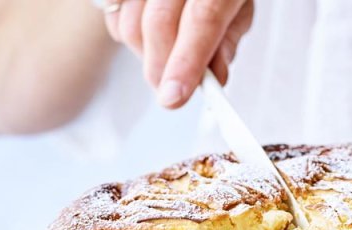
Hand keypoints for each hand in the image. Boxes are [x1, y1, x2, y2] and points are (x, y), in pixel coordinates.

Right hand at [104, 0, 253, 108]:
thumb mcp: (236, 8)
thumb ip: (225, 42)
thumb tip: (215, 79)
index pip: (202, 20)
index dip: (186, 62)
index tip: (173, 97)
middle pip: (160, 24)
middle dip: (160, 68)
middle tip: (167, 90)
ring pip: (132, 24)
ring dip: (144, 54)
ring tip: (164, 53)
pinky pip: (114, 15)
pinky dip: (125, 34)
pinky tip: (145, 32)